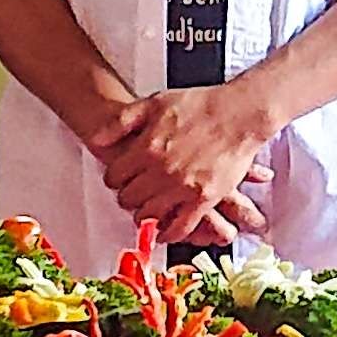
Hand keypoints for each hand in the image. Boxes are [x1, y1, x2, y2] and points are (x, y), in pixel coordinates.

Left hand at [89, 83, 279, 243]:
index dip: (114, 179)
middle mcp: (161, 171)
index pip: (114, 177)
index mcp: (147, 148)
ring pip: (150, 216)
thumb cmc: (200, 105)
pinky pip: (181, 227)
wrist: (239, 113)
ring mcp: (183, 187)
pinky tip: (165, 231)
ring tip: (147, 211)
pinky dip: (170, 233)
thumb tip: (97, 139)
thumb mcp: (154, 103)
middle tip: (133, 194)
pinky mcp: (205, 199)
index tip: (119, 179)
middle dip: (128, 197)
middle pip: (128, 199)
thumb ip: (122, 121)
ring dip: (145, 216)